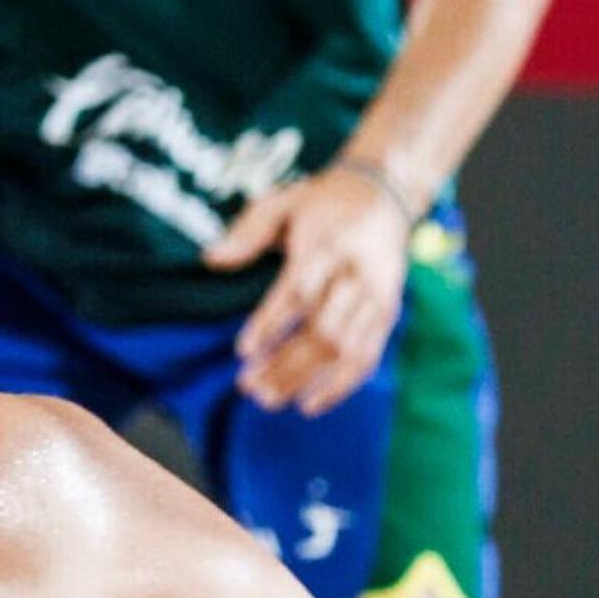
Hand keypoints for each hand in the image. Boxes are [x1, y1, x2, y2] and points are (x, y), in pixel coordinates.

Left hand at [204, 164, 417, 416]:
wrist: (385, 193)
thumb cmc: (322, 202)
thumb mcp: (283, 202)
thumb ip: (248, 231)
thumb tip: (210, 259)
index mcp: (327, 244)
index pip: (299, 291)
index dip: (271, 323)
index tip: (244, 351)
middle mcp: (356, 274)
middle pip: (322, 329)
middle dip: (285, 363)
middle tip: (248, 387)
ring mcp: (376, 297)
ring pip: (343, 349)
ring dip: (306, 380)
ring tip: (269, 399)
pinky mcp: (388, 314)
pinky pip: (367, 357)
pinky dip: (340, 386)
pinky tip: (310, 404)